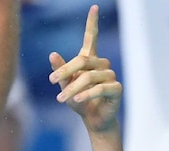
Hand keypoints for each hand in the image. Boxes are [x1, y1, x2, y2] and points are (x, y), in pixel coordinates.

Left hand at [48, 4, 121, 133]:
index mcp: (90, 61)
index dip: (92, 23)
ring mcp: (111, 76)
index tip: (94, 7)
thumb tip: (52, 54)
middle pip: (83, 60)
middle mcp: (102, 65)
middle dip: (65, 70)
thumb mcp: (64, 87)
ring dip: (73, 88)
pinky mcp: (117, 88)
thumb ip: (60, 72)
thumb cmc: (79, 102)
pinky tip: (77, 100)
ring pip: (89, 76)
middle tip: (51, 82)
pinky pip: (100, 88)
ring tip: (61, 99)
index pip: (92, 38)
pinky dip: (87, 94)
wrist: (93, 121)